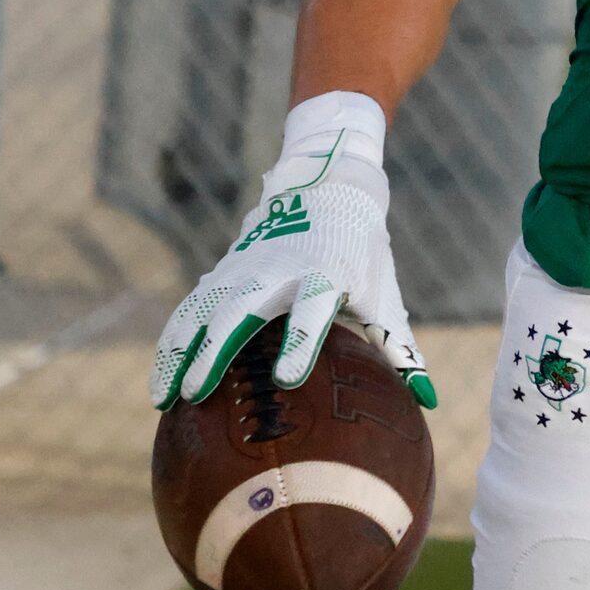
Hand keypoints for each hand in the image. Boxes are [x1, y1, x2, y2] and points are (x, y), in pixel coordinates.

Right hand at [149, 130, 434, 409]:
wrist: (327, 187)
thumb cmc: (361, 254)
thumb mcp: (384, 296)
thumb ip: (401, 350)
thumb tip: (429, 401)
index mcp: (325, 276)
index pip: (311, 311)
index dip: (300, 343)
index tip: (286, 379)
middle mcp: (278, 271)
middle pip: (241, 311)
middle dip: (217, 352)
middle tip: (199, 395)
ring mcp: (243, 269)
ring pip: (203, 310)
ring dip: (181, 353)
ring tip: (164, 400)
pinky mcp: (221, 272)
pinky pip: (189, 310)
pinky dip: (172, 345)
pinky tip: (160, 384)